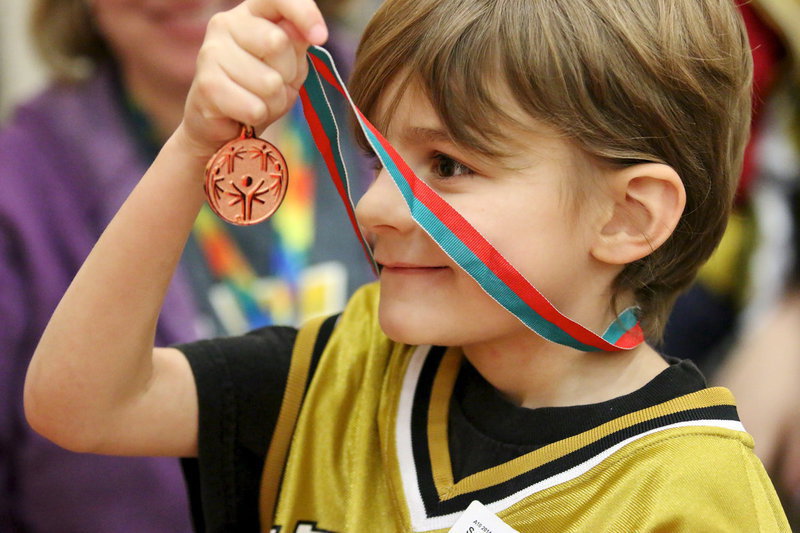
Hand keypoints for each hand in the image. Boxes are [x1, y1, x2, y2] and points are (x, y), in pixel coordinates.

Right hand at [177, 0, 327, 159]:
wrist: (224, 123)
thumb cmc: (260, 89)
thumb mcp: (289, 64)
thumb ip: (297, 43)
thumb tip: (303, 32)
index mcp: (251, 12)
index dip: (304, 13)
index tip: (320, 37)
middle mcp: (225, 23)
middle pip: (277, 42)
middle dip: (287, 74)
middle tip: (275, 85)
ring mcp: (211, 52)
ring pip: (269, 83)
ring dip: (273, 101)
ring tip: (258, 100)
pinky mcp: (206, 85)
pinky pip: (255, 107)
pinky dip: (258, 116)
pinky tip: (244, 113)